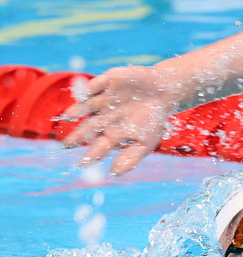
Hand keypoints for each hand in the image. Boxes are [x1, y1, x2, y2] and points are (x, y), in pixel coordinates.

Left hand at [62, 65, 176, 174]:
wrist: (162, 91)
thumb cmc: (154, 119)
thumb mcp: (145, 143)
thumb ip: (130, 158)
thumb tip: (114, 175)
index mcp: (112, 133)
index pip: (98, 147)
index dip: (90, 156)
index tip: (81, 166)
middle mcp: (104, 117)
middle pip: (88, 128)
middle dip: (77, 136)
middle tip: (66, 145)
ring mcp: (104, 99)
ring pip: (87, 106)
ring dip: (77, 111)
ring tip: (68, 117)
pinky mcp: (107, 82)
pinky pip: (95, 85)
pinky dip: (88, 90)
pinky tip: (81, 95)